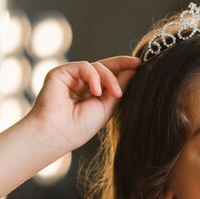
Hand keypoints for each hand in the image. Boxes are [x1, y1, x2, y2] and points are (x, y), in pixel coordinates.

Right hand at [26, 56, 141, 150]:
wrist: (58, 134)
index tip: (141, 65)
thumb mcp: (107, 107)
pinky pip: (84, 66)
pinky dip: (93, 77)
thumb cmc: (80, 127)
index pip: (110, 76)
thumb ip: (119, 88)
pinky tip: (96, 92)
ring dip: (110, 78)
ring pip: (97, 67)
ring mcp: (71, 77)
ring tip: (115, 94)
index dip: (125, 69)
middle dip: (122, 64)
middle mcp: (81, 83)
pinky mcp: (61, 73)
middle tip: (138, 64)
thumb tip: (133, 71)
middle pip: (105, 66)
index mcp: (92, 92)